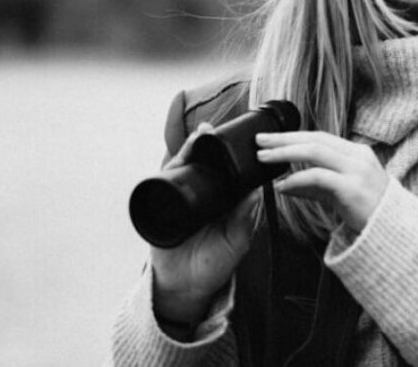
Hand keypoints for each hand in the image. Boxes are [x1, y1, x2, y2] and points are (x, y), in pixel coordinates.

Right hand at [149, 122, 259, 326]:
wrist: (185, 287)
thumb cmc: (215, 265)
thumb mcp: (236, 242)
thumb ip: (244, 219)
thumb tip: (256, 192)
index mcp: (223, 203)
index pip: (225, 173)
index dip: (228, 157)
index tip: (235, 140)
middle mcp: (202, 198)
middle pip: (202, 166)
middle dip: (204, 146)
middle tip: (209, 130)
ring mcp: (181, 201)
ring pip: (182, 170)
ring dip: (187, 152)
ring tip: (196, 137)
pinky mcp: (162, 209)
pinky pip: (163, 185)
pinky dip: (168, 171)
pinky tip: (175, 160)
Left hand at [255, 131, 388, 232]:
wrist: (393, 233)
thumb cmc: (368, 212)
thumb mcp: (339, 193)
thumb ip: (314, 186)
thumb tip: (285, 182)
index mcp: (357, 153)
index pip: (320, 137)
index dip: (293, 136)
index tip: (271, 138)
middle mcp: (358, 157)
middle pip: (315, 139)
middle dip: (284, 139)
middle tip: (260, 141)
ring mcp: (357, 171)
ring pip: (315, 152)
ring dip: (285, 153)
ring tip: (264, 158)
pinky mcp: (352, 188)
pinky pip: (318, 177)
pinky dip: (297, 179)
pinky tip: (283, 186)